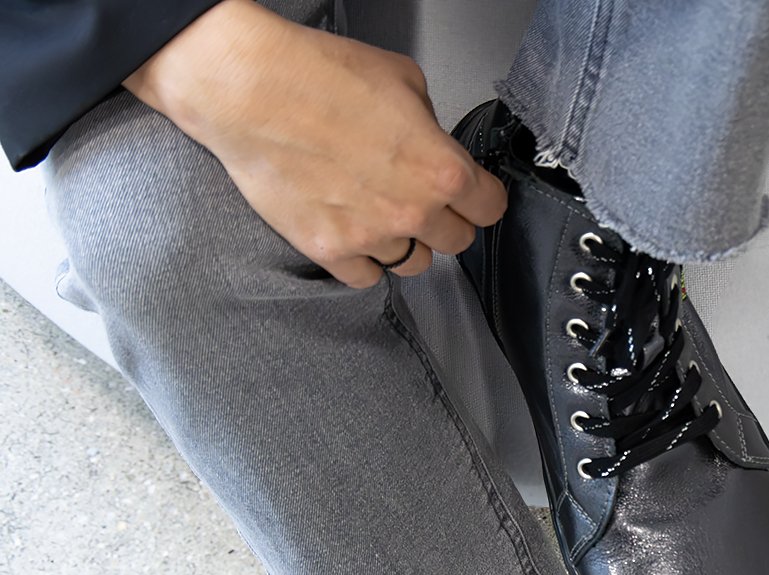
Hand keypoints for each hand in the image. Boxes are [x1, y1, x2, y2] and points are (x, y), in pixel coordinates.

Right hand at [124, 0, 506, 286]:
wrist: (248, 89)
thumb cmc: (319, 74)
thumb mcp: (401, 79)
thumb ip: (430, 126)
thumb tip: (432, 144)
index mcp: (441, 170)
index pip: (490, 207)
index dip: (483, 197)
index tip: (475, 195)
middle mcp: (413, 213)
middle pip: (457, 241)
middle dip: (446, 220)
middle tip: (422, 198)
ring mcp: (371, 239)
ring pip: (413, 263)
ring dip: (406, 242)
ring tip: (382, 213)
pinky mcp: (330, 252)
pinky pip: (366, 276)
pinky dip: (364, 260)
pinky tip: (352, 230)